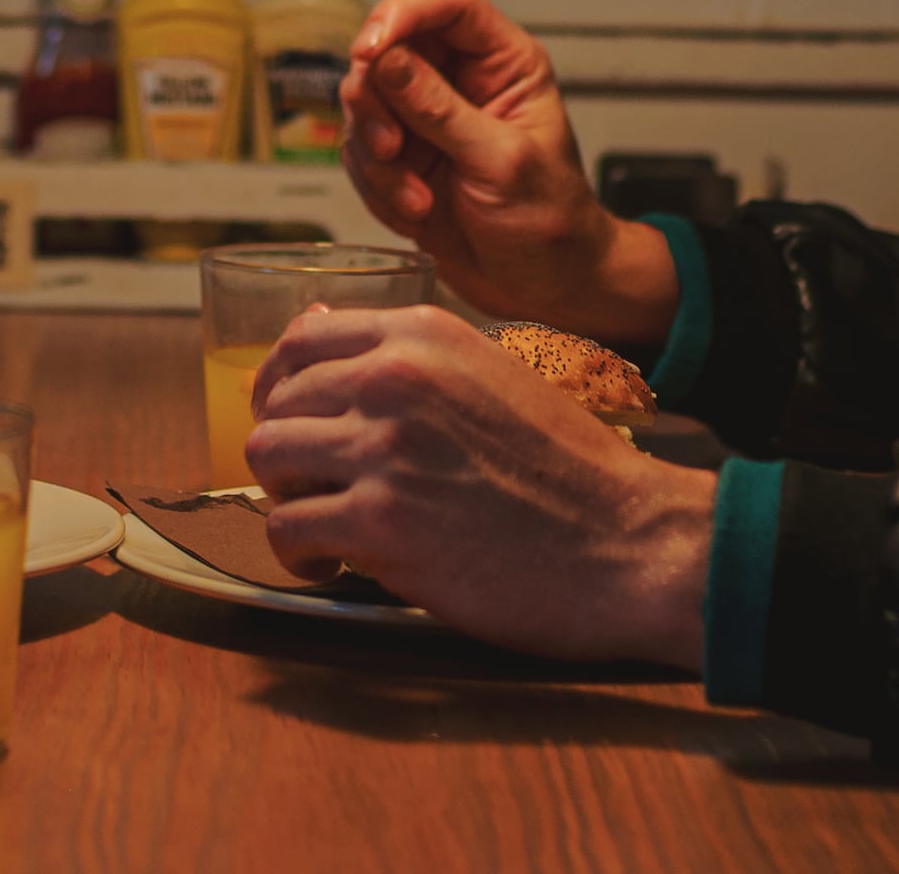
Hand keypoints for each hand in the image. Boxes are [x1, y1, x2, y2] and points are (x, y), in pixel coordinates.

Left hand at [245, 306, 712, 665]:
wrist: (630, 542)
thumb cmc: (571, 471)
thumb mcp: (493, 376)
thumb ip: (414, 360)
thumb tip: (323, 331)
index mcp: (422, 334)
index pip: (301, 339)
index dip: (279, 386)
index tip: (288, 421)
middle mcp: (395, 376)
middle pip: (277, 403)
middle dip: (287, 452)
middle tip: (316, 492)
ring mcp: (384, 447)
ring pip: (268, 459)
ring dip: (286, 500)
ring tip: (322, 529)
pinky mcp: (381, 523)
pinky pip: (288, 531)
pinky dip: (297, 556)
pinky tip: (331, 567)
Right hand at [337, 0, 680, 343]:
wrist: (545, 289)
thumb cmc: (550, 223)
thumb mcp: (501, 164)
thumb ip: (440, 110)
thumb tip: (385, 57)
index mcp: (503, 62)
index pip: (446, 1)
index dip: (401, 13)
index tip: (370, 51)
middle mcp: (460, 79)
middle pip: (388, 46)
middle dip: (376, 100)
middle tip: (390, 148)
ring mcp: (426, 117)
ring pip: (364, 101)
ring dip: (376, 156)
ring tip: (415, 199)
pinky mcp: (403, 156)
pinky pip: (358, 151)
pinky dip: (374, 186)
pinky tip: (414, 213)